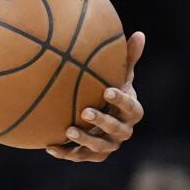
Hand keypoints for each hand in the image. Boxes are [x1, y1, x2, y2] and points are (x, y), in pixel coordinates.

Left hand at [46, 31, 145, 162]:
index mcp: (132, 112)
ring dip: (85, 140)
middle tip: (85, 112)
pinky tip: (49, 147)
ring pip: (100, 148)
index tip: (107, 90)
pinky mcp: (92, 155)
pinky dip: (65, 153)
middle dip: (102, 122)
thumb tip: (139, 33)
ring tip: (68, 130)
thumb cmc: (110, 88)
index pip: (131, 108)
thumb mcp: (119, 75)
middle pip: (117, 130)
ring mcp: (109, 145)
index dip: (120, 101)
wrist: (100, 115)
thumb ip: (127, 58)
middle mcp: (123, 132)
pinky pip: (80, 157)